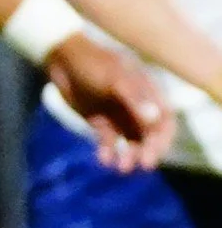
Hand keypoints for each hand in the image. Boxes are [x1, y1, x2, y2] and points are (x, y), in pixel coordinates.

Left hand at [45, 34, 172, 172]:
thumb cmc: (94, 65)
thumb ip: (135, 100)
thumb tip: (155, 120)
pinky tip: (104, 160)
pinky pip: (108, 141)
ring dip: (129, 155)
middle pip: (148, 134)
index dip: (163, 138)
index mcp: (148, 94)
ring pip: (130, 140)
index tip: (155, 152)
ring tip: (121, 168)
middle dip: (147, 150)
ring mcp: (118, 114)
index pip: (164, 120)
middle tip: (141, 165)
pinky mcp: (99, 120)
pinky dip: (108, 151)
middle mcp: (136, 106)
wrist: (64, 60)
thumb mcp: (116, 81)